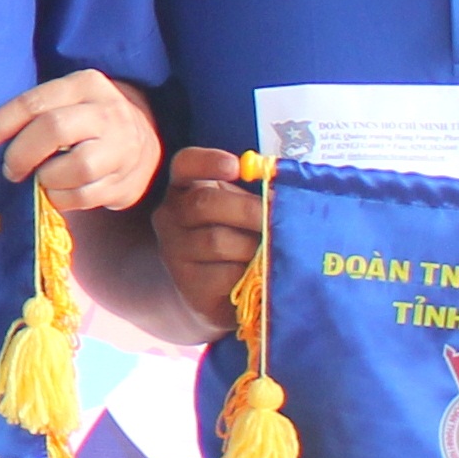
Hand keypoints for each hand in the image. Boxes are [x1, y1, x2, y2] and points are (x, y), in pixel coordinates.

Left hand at [0, 71, 161, 215]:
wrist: (143, 135)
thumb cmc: (85, 119)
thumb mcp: (64, 101)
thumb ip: (29, 116)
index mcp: (85, 85)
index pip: (32, 103)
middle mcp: (108, 112)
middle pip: (53, 130)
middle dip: (21, 154)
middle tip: (11, 170)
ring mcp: (124, 147)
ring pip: (75, 168)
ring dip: (46, 180)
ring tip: (42, 179)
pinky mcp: (129, 181)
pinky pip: (86, 196)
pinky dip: (62, 199)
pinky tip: (60, 192)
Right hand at [151, 148, 261, 337]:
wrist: (214, 294)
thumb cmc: (236, 241)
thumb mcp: (240, 212)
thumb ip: (255, 197)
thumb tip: (289, 194)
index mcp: (185, 188)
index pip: (185, 165)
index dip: (208, 162)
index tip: (236, 167)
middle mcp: (169, 217)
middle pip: (204, 203)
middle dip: (249, 210)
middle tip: (280, 218)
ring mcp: (174, 252)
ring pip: (216, 241)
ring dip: (253, 246)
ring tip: (273, 251)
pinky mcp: (188, 285)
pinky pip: (224, 274)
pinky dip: (249, 273)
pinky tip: (260, 274)